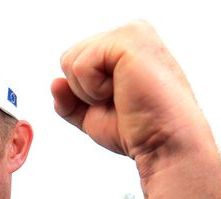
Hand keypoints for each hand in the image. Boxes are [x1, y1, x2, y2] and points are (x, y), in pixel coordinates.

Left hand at [51, 20, 210, 168]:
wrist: (165, 144)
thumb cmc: (138, 130)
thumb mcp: (93, 115)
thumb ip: (70, 99)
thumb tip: (55, 82)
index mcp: (125, 46)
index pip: (76, 62)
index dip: (83, 94)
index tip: (118, 104)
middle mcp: (129, 33)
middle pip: (68, 59)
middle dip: (83, 92)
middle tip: (119, 102)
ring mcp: (130, 33)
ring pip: (70, 61)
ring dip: (88, 91)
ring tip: (122, 96)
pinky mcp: (127, 39)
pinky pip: (79, 66)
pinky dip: (93, 89)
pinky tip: (122, 92)